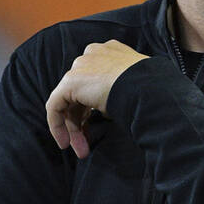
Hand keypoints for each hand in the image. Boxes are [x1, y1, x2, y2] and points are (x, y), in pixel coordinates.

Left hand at [46, 40, 149, 158]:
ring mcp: (81, 66)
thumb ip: (116, 92)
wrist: (147, 87)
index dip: (92, 108)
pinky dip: (57, 125)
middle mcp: (92, 55)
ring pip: (68, 101)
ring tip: (82, 151)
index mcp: (109, 53)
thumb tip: (106, 111)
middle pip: (79, 93)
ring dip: (74, 128)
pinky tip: (65, 142)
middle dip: (82, 122)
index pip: (93, 82)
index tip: (97, 127)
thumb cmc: (148, 90)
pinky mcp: (70, 81)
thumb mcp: (132, 87)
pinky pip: (55, 105)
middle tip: (87, 146)